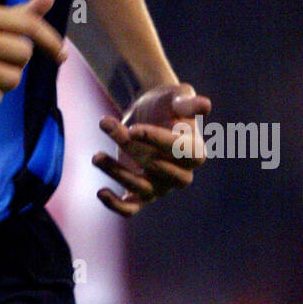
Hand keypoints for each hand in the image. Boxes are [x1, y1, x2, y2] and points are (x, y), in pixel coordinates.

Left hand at [92, 82, 210, 216]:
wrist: (149, 110)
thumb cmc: (167, 102)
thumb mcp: (177, 96)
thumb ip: (188, 102)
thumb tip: (205, 105)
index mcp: (195, 151)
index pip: (183, 152)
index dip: (158, 141)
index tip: (134, 128)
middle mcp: (181, 174)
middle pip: (159, 168)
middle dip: (132, 149)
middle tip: (108, 124)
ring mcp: (161, 186)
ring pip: (141, 188)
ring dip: (117, 172)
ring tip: (97, 156)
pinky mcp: (140, 192)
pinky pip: (131, 207)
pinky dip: (116, 205)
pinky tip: (101, 192)